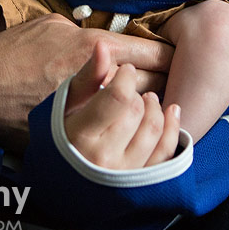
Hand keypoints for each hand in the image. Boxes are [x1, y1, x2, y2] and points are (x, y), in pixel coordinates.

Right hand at [0, 15, 172, 151]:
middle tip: (174, 82)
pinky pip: (114, 130)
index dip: (170, 56)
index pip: (151, 53)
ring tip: (155, 106)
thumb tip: (101, 41)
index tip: (178, 57)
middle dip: (164, 84)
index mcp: (95, 48)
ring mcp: (91, 111)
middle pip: (152, 85)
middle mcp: (99, 80)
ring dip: (148, 109)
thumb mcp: (49, 25)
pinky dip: (123, 127)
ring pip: (137, 112)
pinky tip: (127, 125)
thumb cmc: (12, 54)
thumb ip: (82, 31)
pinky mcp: (79, 132)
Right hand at [63, 41, 180, 168]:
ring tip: (146, 98)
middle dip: (137, 91)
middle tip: (131, 86)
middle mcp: (103, 158)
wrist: (56, 177)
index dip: (126, 76)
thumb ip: (86, 76)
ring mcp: (123, 174)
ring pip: (154, 129)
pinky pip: (166, 153)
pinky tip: (170, 111)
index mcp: (80, 135)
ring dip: (155, 107)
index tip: (124, 70)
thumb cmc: (57, 134)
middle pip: (137, 110)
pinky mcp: (139, 183)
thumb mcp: (64, 104)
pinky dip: (172, 128)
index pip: (118, 97)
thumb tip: (102, 46)